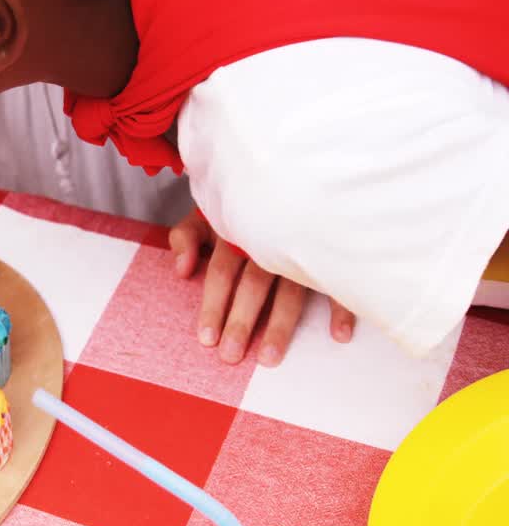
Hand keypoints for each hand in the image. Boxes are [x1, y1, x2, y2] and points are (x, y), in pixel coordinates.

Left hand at [168, 209, 354, 365]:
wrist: (283, 168)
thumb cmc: (237, 201)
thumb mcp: (204, 212)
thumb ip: (186, 238)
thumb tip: (183, 269)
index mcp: (236, 232)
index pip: (222, 272)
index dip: (213, 305)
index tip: (206, 339)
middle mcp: (268, 240)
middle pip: (254, 284)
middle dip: (242, 321)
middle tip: (231, 355)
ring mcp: (302, 245)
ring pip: (292, 288)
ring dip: (282, 324)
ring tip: (270, 357)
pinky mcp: (330, 248)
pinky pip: (337, 279)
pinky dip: (341, 306)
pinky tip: (339, 335)